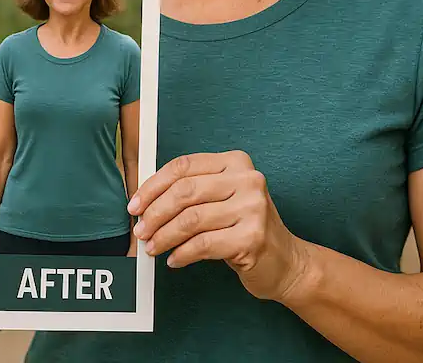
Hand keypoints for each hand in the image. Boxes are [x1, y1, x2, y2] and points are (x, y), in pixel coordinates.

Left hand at [128, 151, 309, 301]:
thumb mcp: (223, 198)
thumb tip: (145, 200)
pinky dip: (182, 253)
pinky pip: (203, 245)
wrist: (286, 260)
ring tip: (153, 247)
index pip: (184, 166)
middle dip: (155, 213)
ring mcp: (252, 208)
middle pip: (185, 191)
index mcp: (236, 162)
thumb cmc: (246, 227)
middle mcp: (247, 180)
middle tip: (140, 230)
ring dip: (164, 236)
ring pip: (191, 220)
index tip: (136, 204)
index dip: (153, 185)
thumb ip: (192, 191)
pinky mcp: (252, 237)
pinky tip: (174, 259)